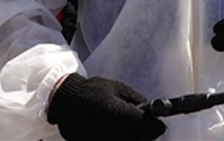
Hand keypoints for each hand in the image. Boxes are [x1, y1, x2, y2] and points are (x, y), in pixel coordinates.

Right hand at [46, 73, 165, 140]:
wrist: (65, 102)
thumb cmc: (93, 91)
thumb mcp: (119, 89)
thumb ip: (138, 101)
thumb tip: (153, 113)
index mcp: (120, 113)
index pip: (150, 128)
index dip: (156, 126)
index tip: (158, 125)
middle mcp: (112, 131)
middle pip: (142, 140)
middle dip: (146, 134)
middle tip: (144, 127)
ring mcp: (101, 139)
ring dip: (132, 137)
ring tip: (124, 126)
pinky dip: (118, 138)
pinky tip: (112, 130)